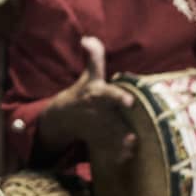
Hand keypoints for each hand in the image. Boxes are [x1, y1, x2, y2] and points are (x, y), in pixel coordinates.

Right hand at [36, 36, 136, 163]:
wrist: (63, 117)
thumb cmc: (83, 93)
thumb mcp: (88, 75)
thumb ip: (93, 57)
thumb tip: (88, 38)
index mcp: (97, 94)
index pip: (109, 94)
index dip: (119, 98)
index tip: (130, 102)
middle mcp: (97, 112)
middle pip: (112, 120)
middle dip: (119, 127)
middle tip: (133, 135)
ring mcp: (97, 128)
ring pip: (111, 136)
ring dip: (120, 142)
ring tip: (132, 144)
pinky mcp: (99, 141)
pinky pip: (109, 150)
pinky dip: (116, 155)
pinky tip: (126, 156)